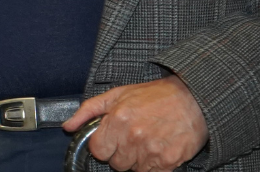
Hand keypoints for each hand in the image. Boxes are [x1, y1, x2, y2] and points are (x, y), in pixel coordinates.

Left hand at [64, 76, 207, 171]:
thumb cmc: (154, 95)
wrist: (192, 99)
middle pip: (115, 164)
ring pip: (133, 170)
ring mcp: (150, 152)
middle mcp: (132, 137)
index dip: (104, 146)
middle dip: (121, 153)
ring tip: (147, 141)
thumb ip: (88, 111)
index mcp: (117, 119)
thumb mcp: (117, 94)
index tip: (112, 139)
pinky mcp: (167, 163)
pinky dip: (153, 166)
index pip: (97, 151)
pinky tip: (157, 150)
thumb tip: (67, 126)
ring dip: (137, 160)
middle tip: (133, 137)